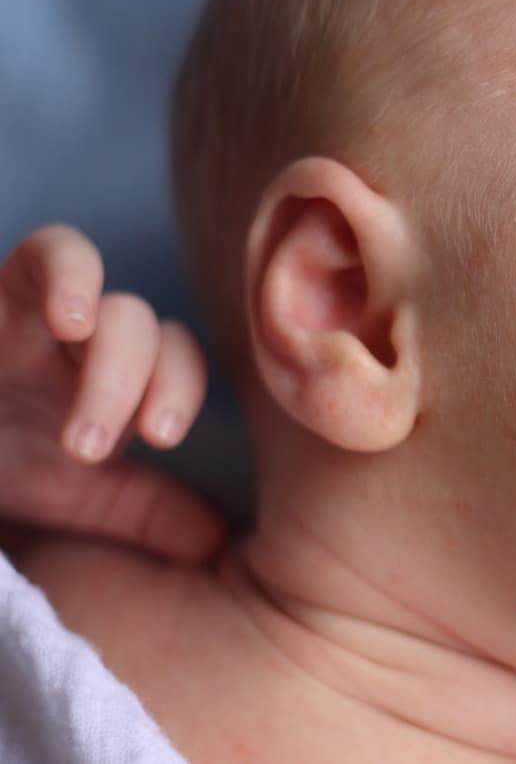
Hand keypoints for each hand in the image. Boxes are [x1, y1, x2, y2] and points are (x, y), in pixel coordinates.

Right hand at [0, 225, 225, 562]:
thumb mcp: (73, 494)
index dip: (181, 387)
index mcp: (117, 380)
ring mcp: (43, 311)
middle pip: (145, 329)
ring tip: (79, 410)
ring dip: (108, 359)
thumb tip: (216, 541)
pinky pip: (48, 252)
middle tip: (84, 448)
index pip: (178, 358)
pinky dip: (69, 274)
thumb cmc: (2, 459)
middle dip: (126, 386)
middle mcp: (88, 341)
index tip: (160, 437)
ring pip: (112, 303)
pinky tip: (68, 318)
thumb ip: (144, 511)